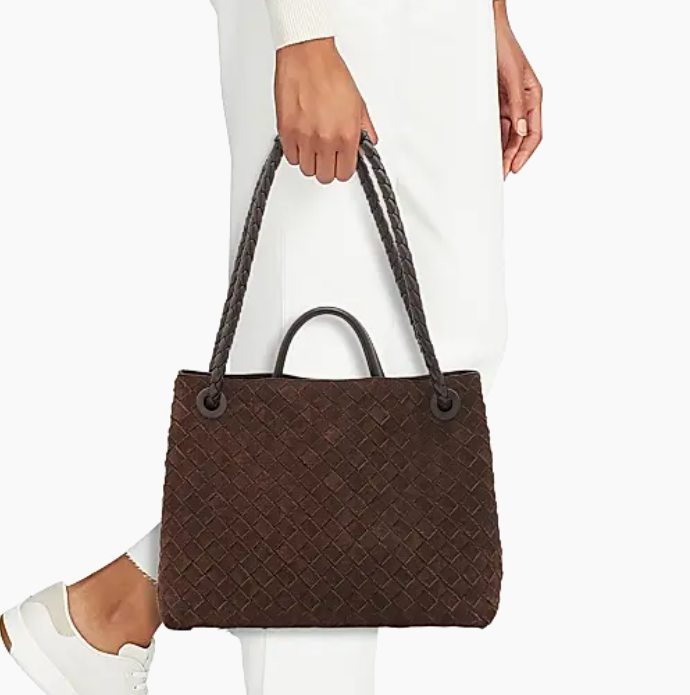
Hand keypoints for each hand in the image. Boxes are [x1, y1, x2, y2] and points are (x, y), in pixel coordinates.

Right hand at [274, 38, 377, 184]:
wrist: (308, 56)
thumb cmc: (331, 74)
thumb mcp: (358, 104)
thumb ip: (364, 129)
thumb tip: (367, 144)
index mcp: (346, 135)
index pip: (344, 173)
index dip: (342, 168)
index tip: (340, 161)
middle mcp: (326, 140)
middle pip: (324, 176)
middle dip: (326, 167)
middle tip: (326, 154)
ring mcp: (305, 138)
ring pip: (306, 169)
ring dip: (310, 160)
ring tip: (312, 145)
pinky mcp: (287, 132)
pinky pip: (291, 157)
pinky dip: (295, 151)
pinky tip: (301, 139)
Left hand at [494, 2, 542, 177]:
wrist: (486, 31)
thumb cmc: (503, 47)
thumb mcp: (513, 77)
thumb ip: (517, 105)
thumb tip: (520, 131)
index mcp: (533, 98)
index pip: (533, 133)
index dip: (525, 153)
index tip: (513, 168)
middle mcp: (522, 103)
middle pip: (519, 138)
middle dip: (510, 157)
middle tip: (499, 174)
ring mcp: (508, 103)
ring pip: (506, 134)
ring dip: (500, 150)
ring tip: (492, 167)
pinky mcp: (494, 102)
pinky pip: (495, 125)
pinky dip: (491, 138)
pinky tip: (486, 149)